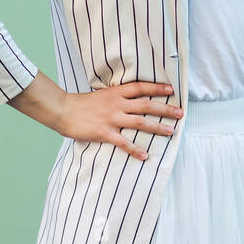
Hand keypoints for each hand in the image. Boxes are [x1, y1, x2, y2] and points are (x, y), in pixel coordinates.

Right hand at [54, 81, 183, 161]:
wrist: (63, 110)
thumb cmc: (82, 104)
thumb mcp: (102, 95)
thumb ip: (117, 97)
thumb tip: (132, 100)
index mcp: (116, 93)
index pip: (141, 87)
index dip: (157, 88)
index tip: (171, 90)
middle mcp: (117, 104)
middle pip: (146, 105)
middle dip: (165, 109)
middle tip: (180, 113)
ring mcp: (111, 118)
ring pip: (140, 122)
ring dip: (157, 127)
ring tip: (171, 132)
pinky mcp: (104, 132)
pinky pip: (123, 142)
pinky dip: (135, 149)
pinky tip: (145, 155)